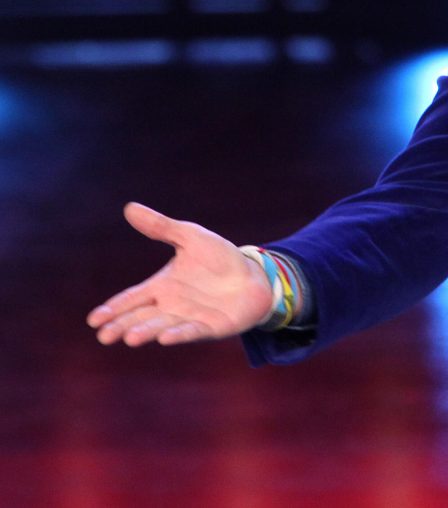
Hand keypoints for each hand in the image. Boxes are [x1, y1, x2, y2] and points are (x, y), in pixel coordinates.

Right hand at [86, 202, 273, 346]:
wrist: (254, 274)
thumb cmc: (219, 258)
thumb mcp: (190, 237)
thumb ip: (161, 227)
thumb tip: (130, 207)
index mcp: (161, 287)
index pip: (131, 299)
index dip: (113, 309)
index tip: (94, 320)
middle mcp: (171, 306)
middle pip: (141, 318)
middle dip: (122, 326)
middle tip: (104, 336)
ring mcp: (189, 318)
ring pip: (162, 326)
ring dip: (147, 332)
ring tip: (130, 337)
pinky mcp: (211, 327)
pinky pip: (193, 331)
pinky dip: (179, 334)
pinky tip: (165, 338)